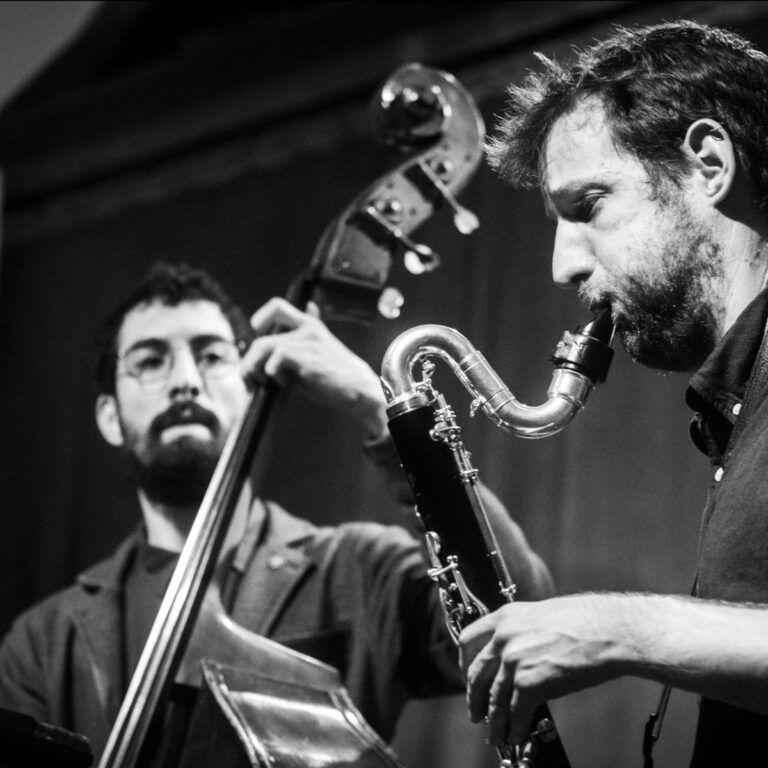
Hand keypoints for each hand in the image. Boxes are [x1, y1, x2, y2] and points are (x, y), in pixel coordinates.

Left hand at [241, 297, 387, 437]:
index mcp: (310, 325)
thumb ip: (301, 342)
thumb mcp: (318, 352)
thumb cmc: (338, 376)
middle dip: (249, 357)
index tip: (256, 335)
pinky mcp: (307, 358)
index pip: (277, 306)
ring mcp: (307, 342)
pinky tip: (283, 384)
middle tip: (249, 374)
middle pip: (261, 332)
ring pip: (263, 346)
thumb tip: (285, 338)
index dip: (260, 319)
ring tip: (259, 382)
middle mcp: (308, 328)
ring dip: (254, 367)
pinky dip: (272, 374)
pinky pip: (275, 359)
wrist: (361, 389)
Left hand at [459, 594, 626, 746]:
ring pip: (494, 699)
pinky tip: (515, 735)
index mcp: (505, 616)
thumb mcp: (541, 614)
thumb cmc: (585, 621)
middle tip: (476, 712)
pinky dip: (514, 728)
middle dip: (473, 697)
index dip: (464, 663)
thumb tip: (515, 655)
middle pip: (476, 673)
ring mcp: (514, 661)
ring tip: (496, 734)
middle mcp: (504, 637)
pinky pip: (515, 713)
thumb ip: (521, 630)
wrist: (609, 630)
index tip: (468, 677)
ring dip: (494, 721)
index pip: (468, 640)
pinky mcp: (529, 683)